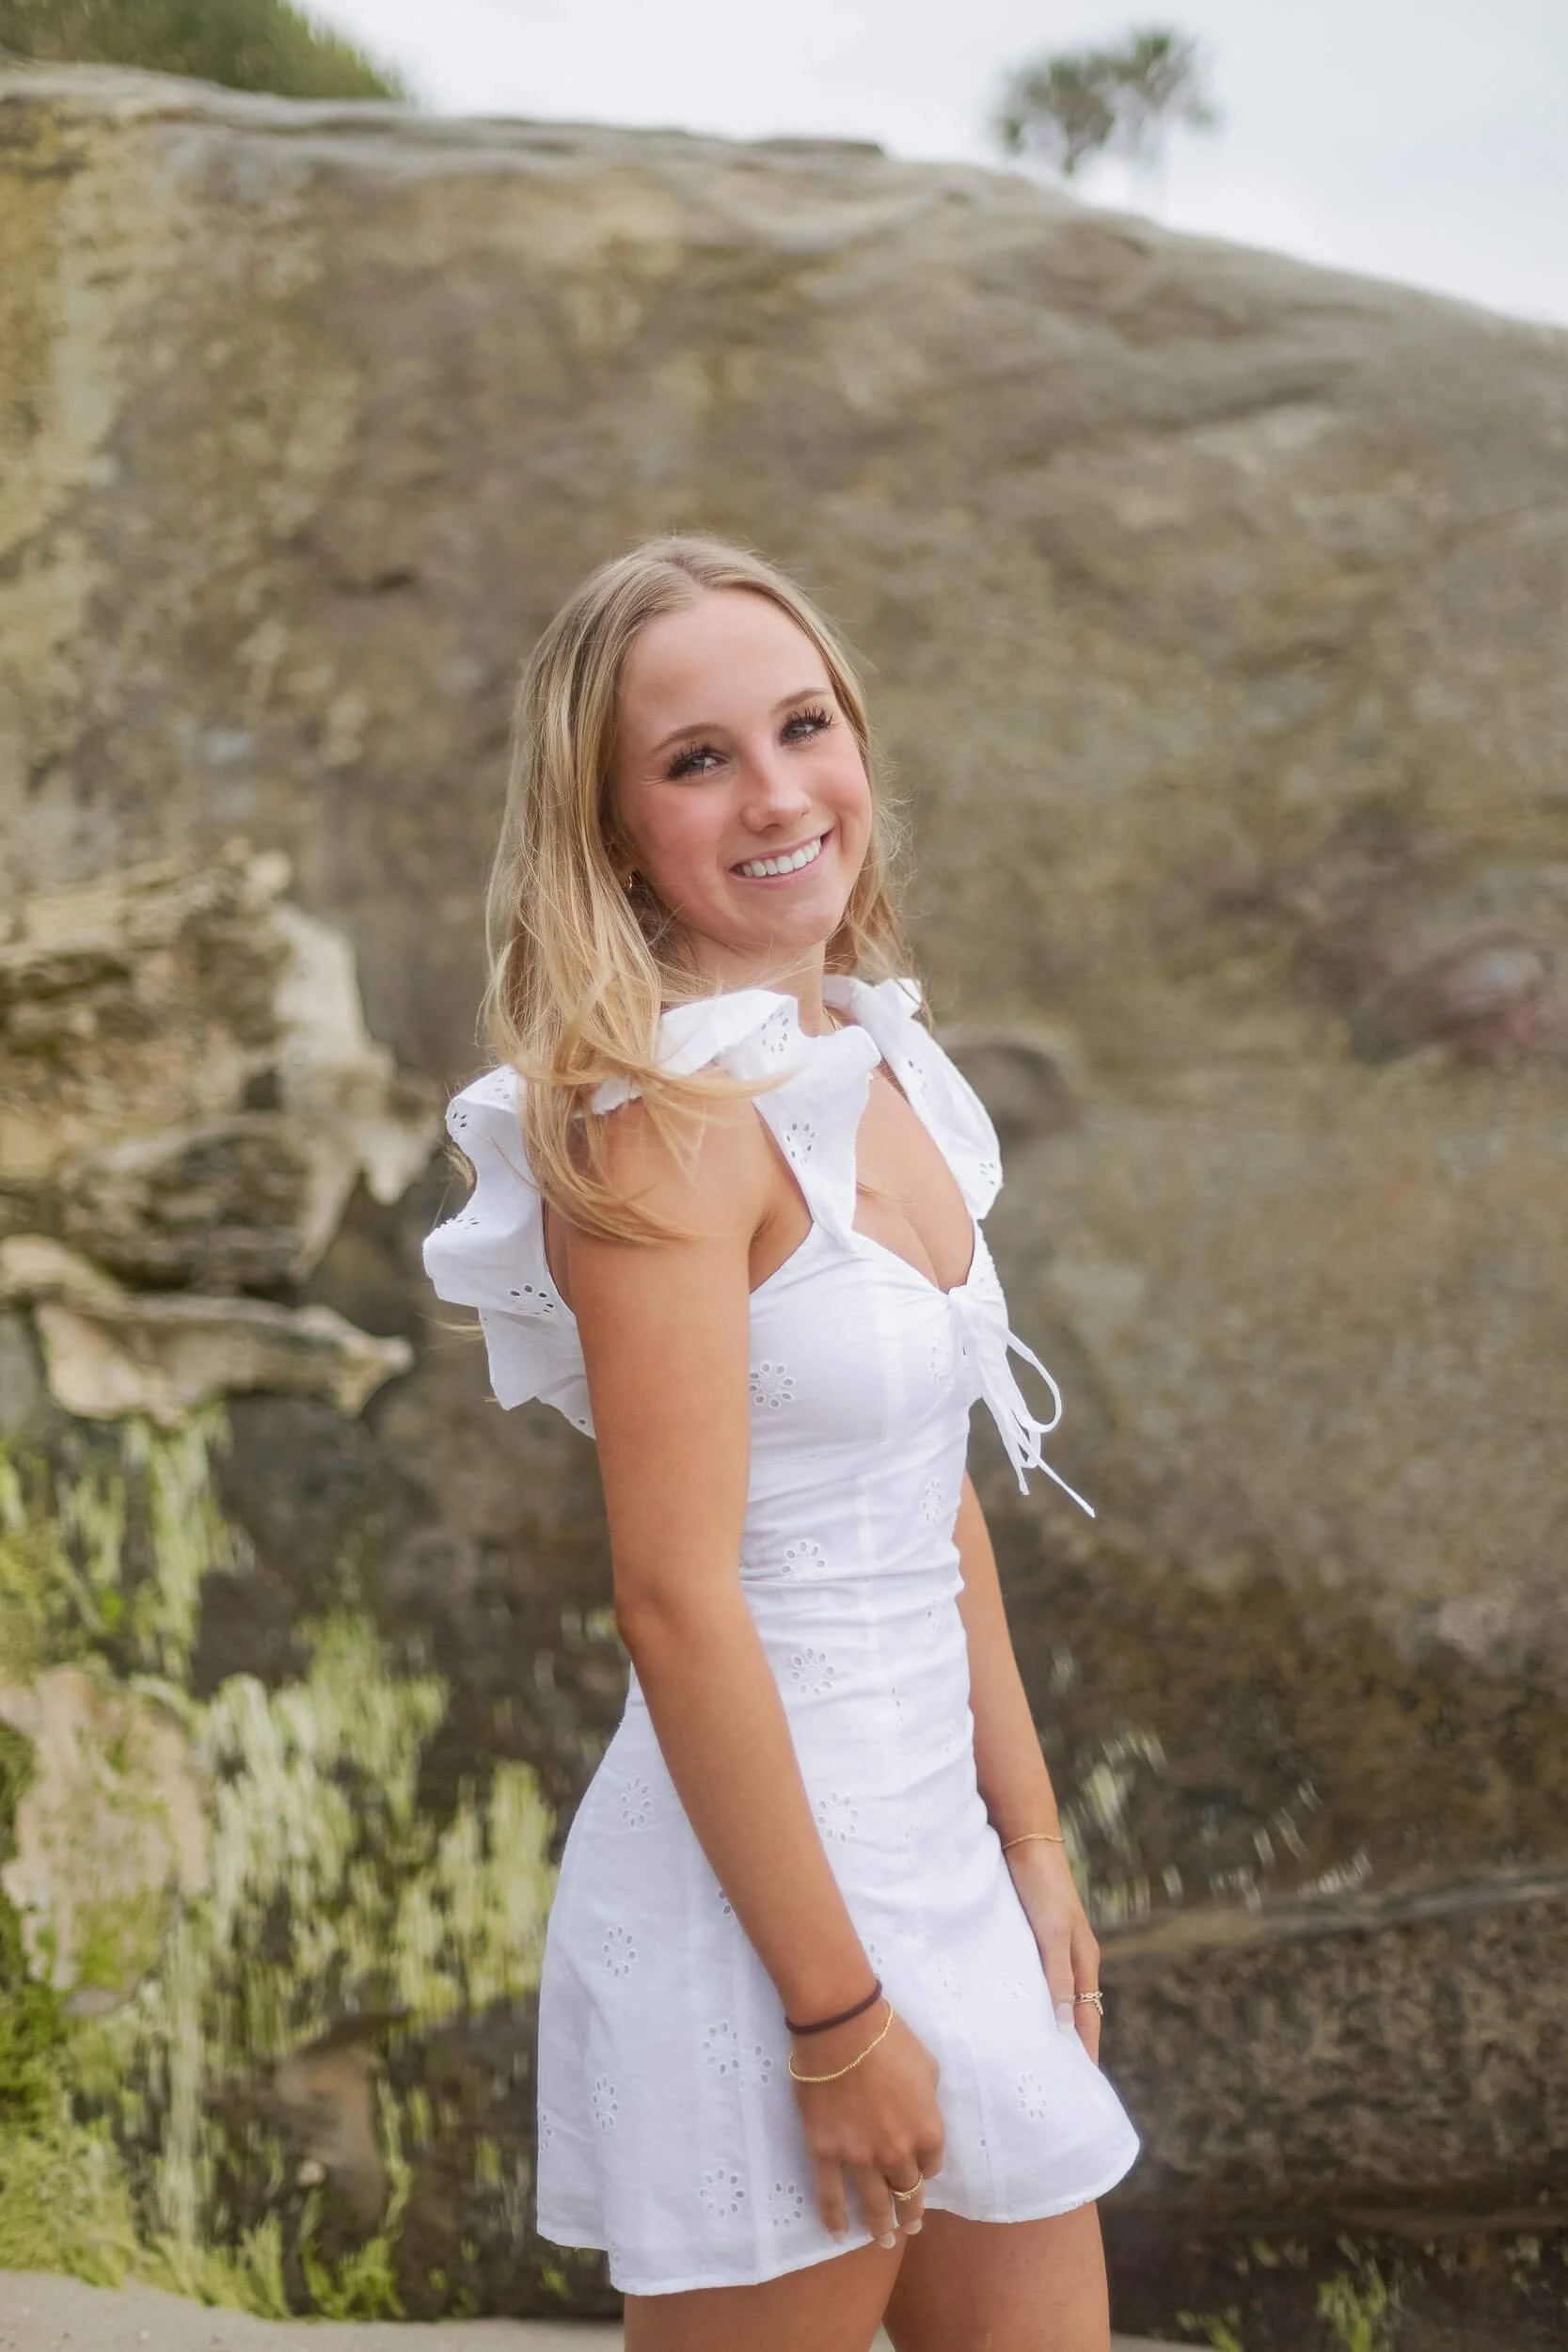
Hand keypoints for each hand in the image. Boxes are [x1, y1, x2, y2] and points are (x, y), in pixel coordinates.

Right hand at [788, 2004, 944, 2248]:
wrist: (842, 2029)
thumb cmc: (889, 2039)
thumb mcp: (926, 2066)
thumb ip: (927, 2097)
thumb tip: (919, 2109)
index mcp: (927, 2130)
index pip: (932, 2164)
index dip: (927, 2168)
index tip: (921, 2170)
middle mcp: (898, 2152)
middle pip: (906, 2190)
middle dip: (910, 2211)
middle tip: (909, 2226)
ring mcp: (860, 2157)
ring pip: (873, 2202)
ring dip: (880, 2226)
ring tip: (883, 2240)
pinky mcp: (826, 2152)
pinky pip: (830, 2195)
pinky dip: (834, 2219)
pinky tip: (838, 2235)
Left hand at [1005, 1841, 1101, 2064]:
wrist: (1025, 1843)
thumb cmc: (1043, 1887)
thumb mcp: (1052, 1934)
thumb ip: (1058, 1977)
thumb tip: (1067, 2026)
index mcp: (1084, 1961)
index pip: (1089, 2019)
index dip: (1085, 2052)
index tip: (1080, 2088)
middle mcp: (1072, 1960)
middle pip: (1075, 2013)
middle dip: (1068, 2045)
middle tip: (1053, 2083)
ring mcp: (1052, 1950)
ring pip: (1055, 1997)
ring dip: (1048, 2024)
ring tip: (1031, 2056)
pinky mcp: (1032, 1939)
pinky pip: (1036, 1980)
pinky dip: (1031, 2000)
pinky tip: (1012, 2012)